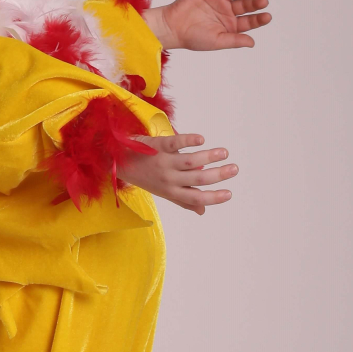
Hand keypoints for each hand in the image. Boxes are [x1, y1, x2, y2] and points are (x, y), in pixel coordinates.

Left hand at [116, 133, 236, 214]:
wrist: (118, 161)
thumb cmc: (145, 176)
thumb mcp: (163, 191)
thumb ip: (184, 199)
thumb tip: (203, 211)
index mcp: (171, 191)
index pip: (195, 198)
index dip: (213, 197)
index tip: (229, 193)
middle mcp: (168, 179)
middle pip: (196, 179)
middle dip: (218, 175)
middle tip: (234, 168)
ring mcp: (162, 162)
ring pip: (188, 162)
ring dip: (208, 157)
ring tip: (224, 152)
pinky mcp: (157, 146)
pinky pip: (174, 143)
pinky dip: (188, 141)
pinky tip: (201, 139)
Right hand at [144, 0, 271, 50]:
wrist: (171, 28)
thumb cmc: (193, 38)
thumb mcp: (216, 41)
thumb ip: (234, 40)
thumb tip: (252, 42)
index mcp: (230, 24)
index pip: (249, 20)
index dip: (258, 18)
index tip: (267, 16)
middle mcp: (226, 10)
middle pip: (244, 4)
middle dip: (254, 3)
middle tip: (262, 1)